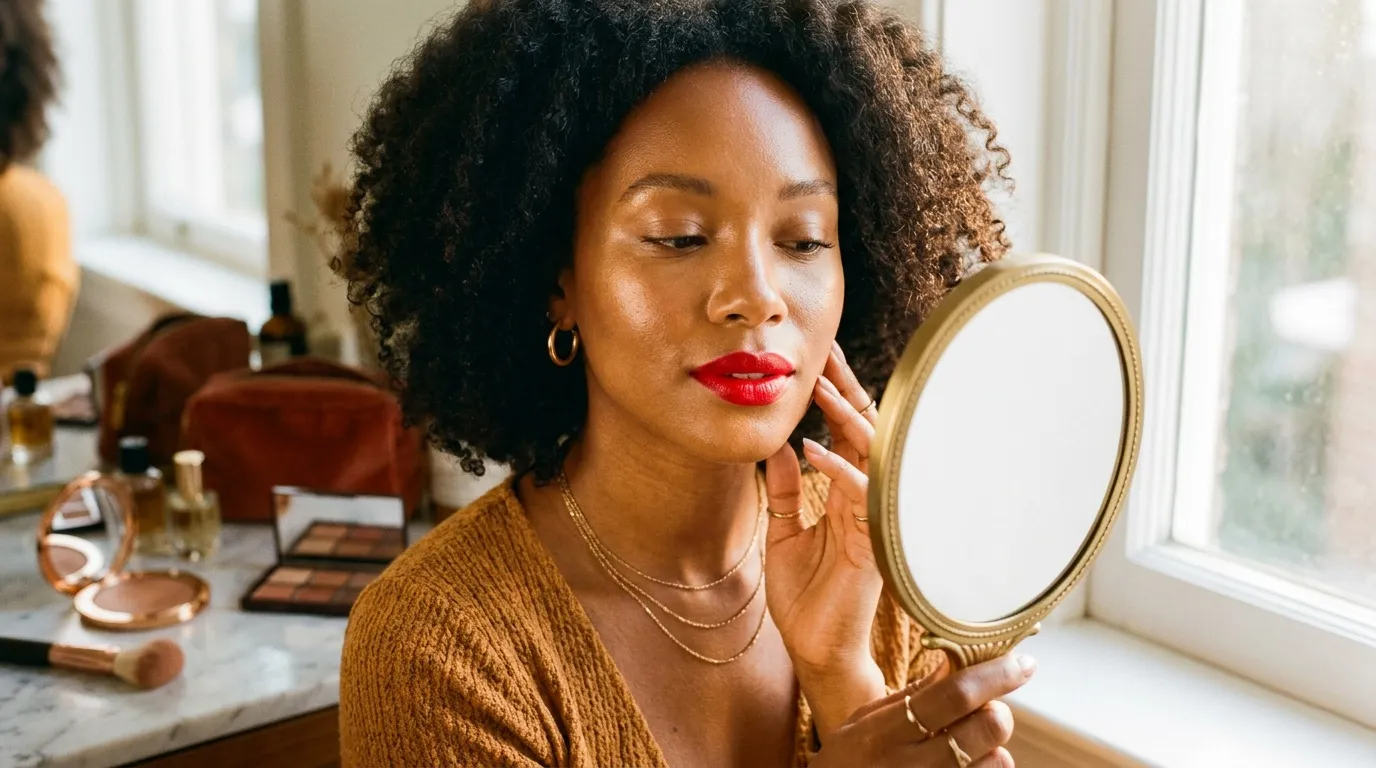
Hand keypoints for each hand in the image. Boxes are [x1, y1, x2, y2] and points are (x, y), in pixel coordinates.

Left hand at [765, 340, 884, 732]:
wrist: (815, 650)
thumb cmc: (805, 596)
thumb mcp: (783, 531)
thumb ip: (784, 488)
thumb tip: (778, 442)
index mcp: (847, 496)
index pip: (845, 435)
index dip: (832, 397)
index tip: (814, 362)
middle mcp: (866, 501)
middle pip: (865, 433)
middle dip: (846, 391)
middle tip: (824, 353)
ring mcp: (875, 520)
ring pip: (871, 456)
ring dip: (845, 420)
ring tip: (819, 389)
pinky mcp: (874, 545)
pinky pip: (863, 497)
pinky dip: (839, 471)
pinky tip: (814, 449)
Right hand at [809, 654, 1035, 767]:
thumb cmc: (847, 761)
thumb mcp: (864, 722)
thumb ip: (912, 695)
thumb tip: (956, 659)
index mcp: (885, 731)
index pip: (954, 695)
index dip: (995, 675)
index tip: (1022, 662)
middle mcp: (910, 764)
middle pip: (986, 727)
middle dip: (997, 711)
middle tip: (985, 709)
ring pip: (996, 761)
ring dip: (993, 747)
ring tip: (970, 743)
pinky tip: (969, 762)